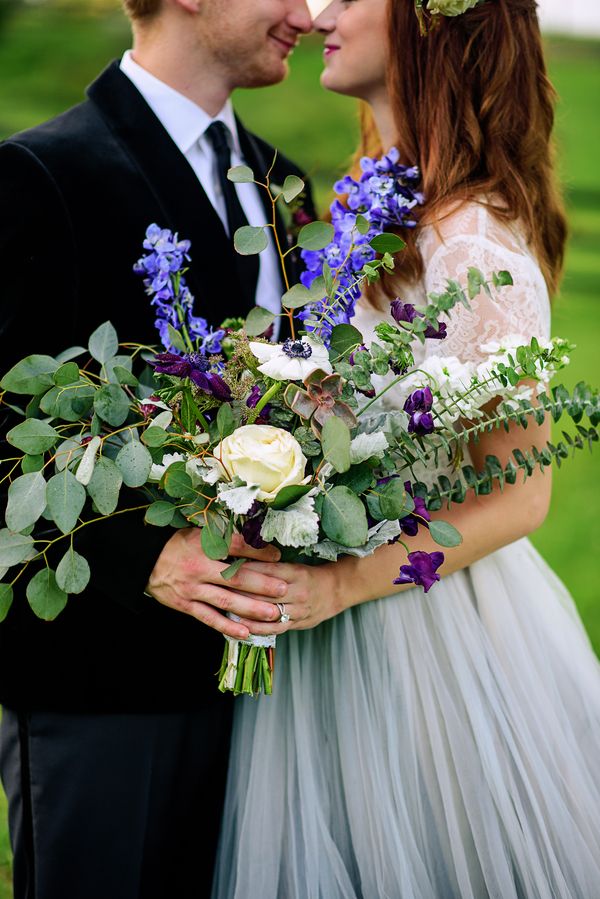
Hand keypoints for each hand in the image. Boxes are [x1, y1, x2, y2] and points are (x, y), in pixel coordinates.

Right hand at [145, 529, 288, 638]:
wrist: (145, 562)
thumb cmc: (178, 545)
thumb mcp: (199, 533)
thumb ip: (224, 538)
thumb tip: (256, 539)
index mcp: (203, 545)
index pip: (236, 546)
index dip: (258, 551)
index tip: (278, 555)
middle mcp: (199, 568)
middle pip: (235, 577)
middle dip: (262, 584)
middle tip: (283, 589)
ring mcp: (192, 589)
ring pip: (226, 600)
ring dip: (251, 608)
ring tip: (274, 613)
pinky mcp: (186, 605)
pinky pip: (210, 618)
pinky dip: (228, 627)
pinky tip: (246, 632)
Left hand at [231, 559, 341, 635]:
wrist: (334, 591)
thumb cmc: (307, 575)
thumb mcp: (293, 565)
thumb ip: (270, 566)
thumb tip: (241, 559)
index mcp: (296, 573)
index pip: (267, 571)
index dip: (245, 569)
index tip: (226, 566)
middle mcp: (298, 592)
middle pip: (264, 592)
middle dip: (239, 590)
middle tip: (217, 586)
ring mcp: (298, 610)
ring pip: (267, 612)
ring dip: (244, 611)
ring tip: (222, 607)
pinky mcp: (296, 624)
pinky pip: (273, 629)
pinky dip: (255, 629)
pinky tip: (238, 626)